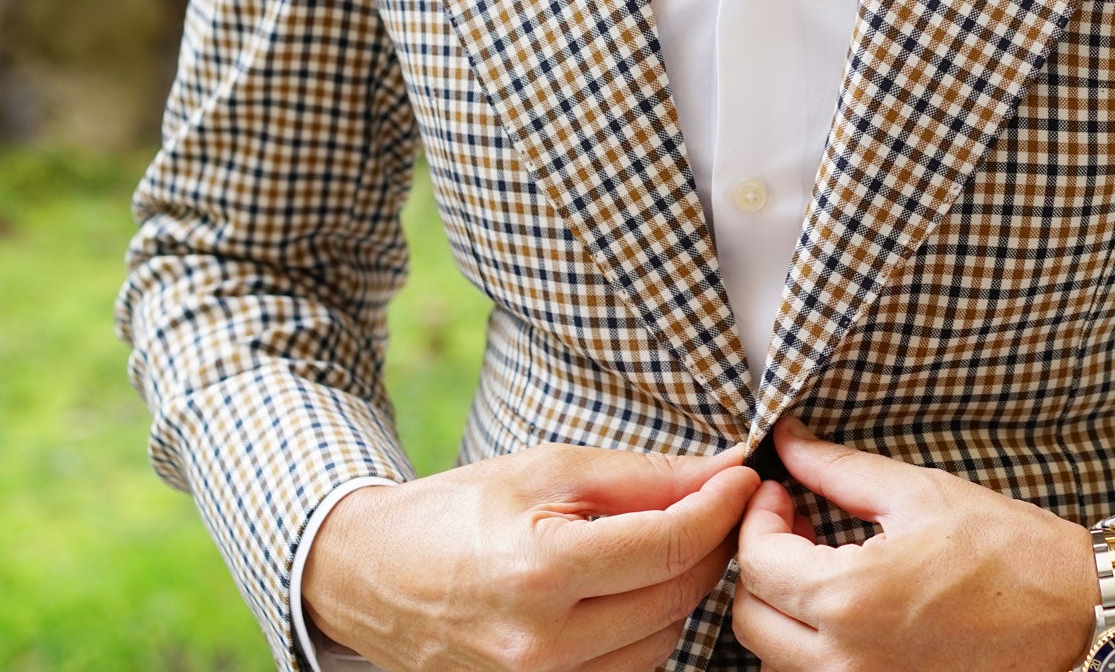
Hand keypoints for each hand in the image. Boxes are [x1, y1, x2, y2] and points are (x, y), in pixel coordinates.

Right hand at [301, 441, 760, 670]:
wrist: (370, 576)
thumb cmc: (457, 513)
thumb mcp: (547, 471)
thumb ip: (643, 477)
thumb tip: (723, 468)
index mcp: (540, 571)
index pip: (671, 545)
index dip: (721, 506)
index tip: (744, 477)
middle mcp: (541, 645)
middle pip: (677, 597)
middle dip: (711, 544)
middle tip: (715, 503)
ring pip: (663, 642)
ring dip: (679, 591)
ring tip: (661, 546)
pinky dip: (646, 631)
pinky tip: (630, 593)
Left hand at [733, 418, 1098, 669]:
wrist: (1079, 616)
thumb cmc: (1010, 552)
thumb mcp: (919, 492)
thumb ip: (836, 468)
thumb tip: (786, 441)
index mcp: (852, 599)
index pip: (757, 562)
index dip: (759, 517)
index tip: (782, 492)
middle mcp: (847, 662)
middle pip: (751, 620)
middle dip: (762, 566)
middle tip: (797, 525)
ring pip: (776, 659)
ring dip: (783, 611)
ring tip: (824, 565)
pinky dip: (814, 647)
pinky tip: (849, 607)